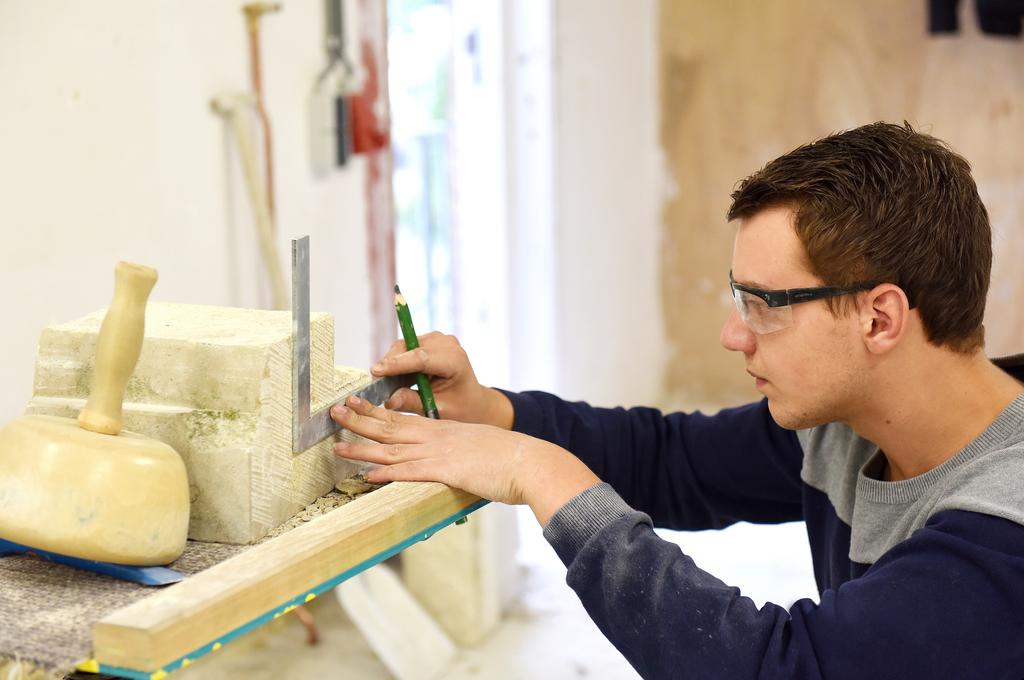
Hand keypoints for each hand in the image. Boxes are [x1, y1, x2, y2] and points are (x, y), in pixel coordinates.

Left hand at [331, 394, 600, 525]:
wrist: (530, 462)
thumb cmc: (510, 459)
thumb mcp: (479, 447)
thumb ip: (460, 452)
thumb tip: (452, 462)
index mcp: (443, 429)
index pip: (402, 418)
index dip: (375, 412)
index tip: (355, 404)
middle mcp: (437, 437)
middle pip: (390, 426)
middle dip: (359, 420)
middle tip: (334, 412)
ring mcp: (439, 453)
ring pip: (392, 448)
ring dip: (362, 446)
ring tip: (337, 445)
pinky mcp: (446, 471)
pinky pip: (410, 471)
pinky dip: (386, 472)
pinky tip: (367, 474)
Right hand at [372, 332, 512, 427]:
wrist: (472, 400)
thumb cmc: (460, 407)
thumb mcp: (439, 410)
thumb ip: (413, 403)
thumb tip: (389, 400)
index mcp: (455, 360)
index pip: (422, 357)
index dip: (397, 364)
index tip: (376, 372)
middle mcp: (446, 344)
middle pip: (408, 348)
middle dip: (388, 365)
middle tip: (374, 386)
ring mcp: (436, 339)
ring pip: (402, 347)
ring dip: (390, 365)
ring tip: (385, 386)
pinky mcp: (426, 341)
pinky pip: (403, 349)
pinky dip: (395, 363)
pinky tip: (393, 380)